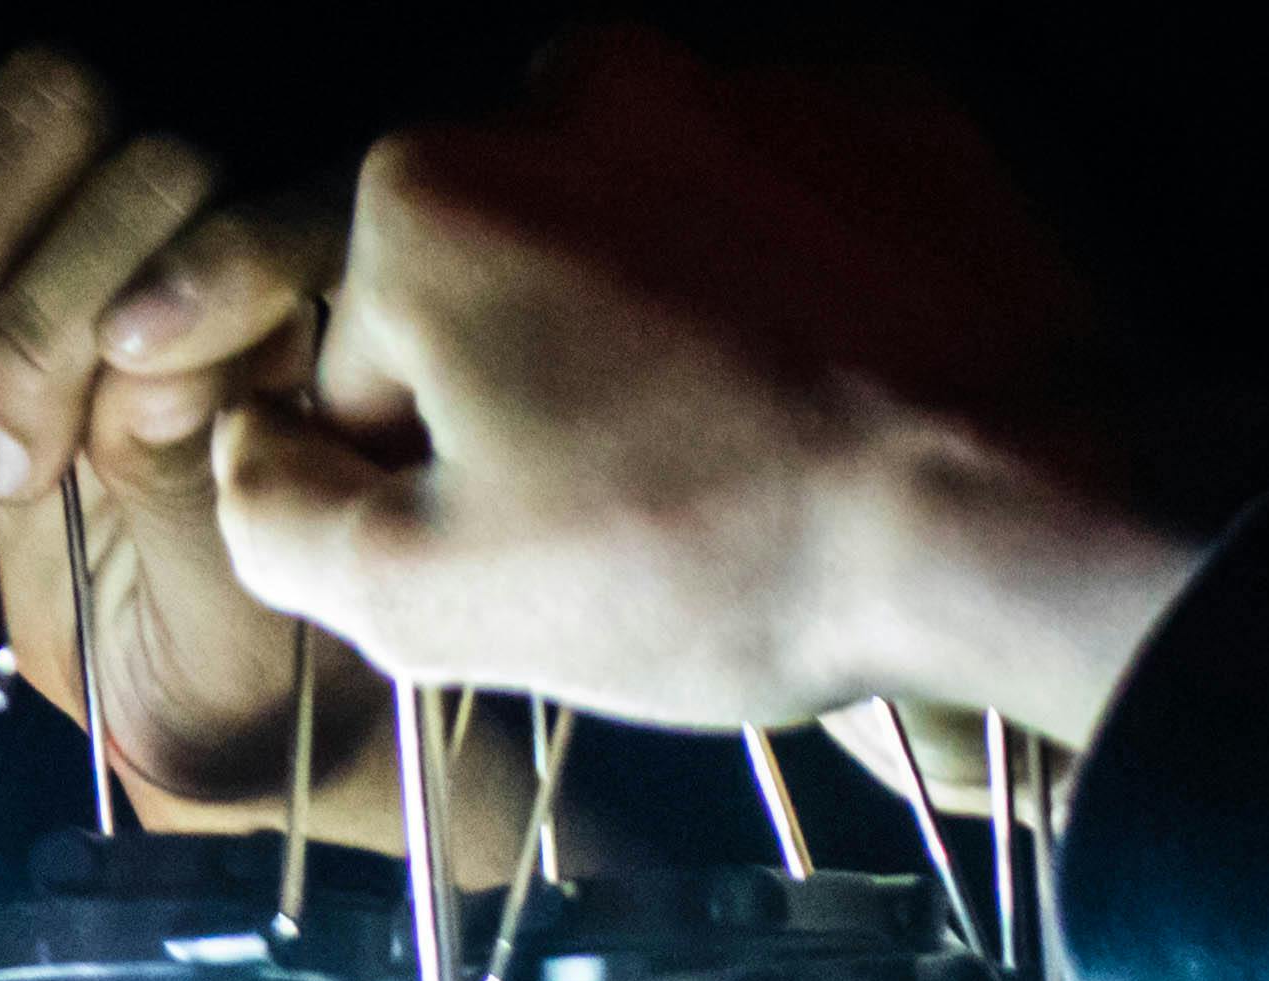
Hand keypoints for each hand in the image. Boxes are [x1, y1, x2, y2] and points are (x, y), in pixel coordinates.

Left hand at [0, 42, 537, 863]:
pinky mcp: (354, 306)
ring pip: (157, 158)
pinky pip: (297, 225)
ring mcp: (253, 260)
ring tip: (35, 453)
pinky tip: (147, 368)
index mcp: (45, 253)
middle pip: (53, 103)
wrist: (236, 735)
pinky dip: (216, 274)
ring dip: (63, 298)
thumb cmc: (117, 628)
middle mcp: (150, 232)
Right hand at [213, 30, 1203, 753]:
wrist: (1018, 503)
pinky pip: (777, 213)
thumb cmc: (712, 552)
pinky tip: (822, 401)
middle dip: (530, 390)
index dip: (414, 482)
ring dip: (651, 337)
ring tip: (733, 463)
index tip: (511, 549)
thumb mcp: (430, 603)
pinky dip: (780, 295)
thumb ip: (276, 517)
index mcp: (427, 198)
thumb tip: (250, 451)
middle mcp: (573, 93)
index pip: (356, 365)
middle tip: (628, 518)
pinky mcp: (882, 116)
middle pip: (491, 279)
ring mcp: (742, 90)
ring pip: (633, 237)